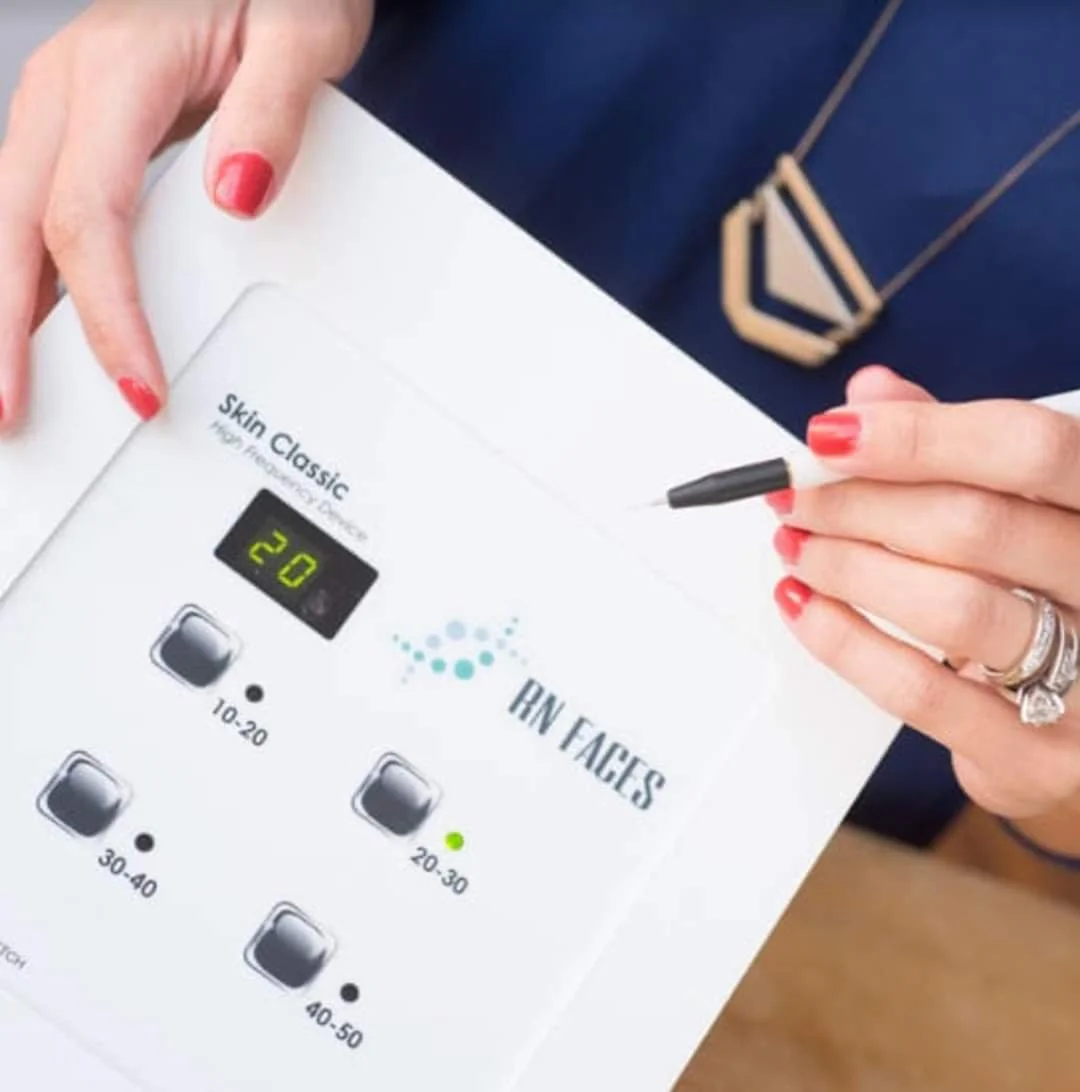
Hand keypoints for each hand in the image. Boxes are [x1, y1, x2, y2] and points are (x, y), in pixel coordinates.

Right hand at [0, 0, 373, 427]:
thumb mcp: (300, 37)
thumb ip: (271, 116)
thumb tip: (235, 197)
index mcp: (118, 68)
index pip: (90, 214)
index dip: (106, 312)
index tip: (139, 383)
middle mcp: (71, 90)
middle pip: (15, 226)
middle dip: (8, 332)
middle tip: (15, 414)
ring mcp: (66, 113)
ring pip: (10, 223)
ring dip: (5, 313)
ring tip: (11, 391)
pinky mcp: (80, 135)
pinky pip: (38, 215)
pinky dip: (29, 279)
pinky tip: (35, 329)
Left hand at [770, 365, 1079, 825]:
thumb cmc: (1042, 599)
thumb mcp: (1014, 512)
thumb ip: (951, 449)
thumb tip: (870, 395)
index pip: (1030, 448)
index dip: (918, 436)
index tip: (827, 436)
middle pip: (976, 524)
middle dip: (858, 505)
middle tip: (794, 498)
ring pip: (953, 605)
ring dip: (848, 569)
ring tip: (797, 548)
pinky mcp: (1040, 755)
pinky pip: (922, 692)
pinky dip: (845, 644)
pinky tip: (804, 610)